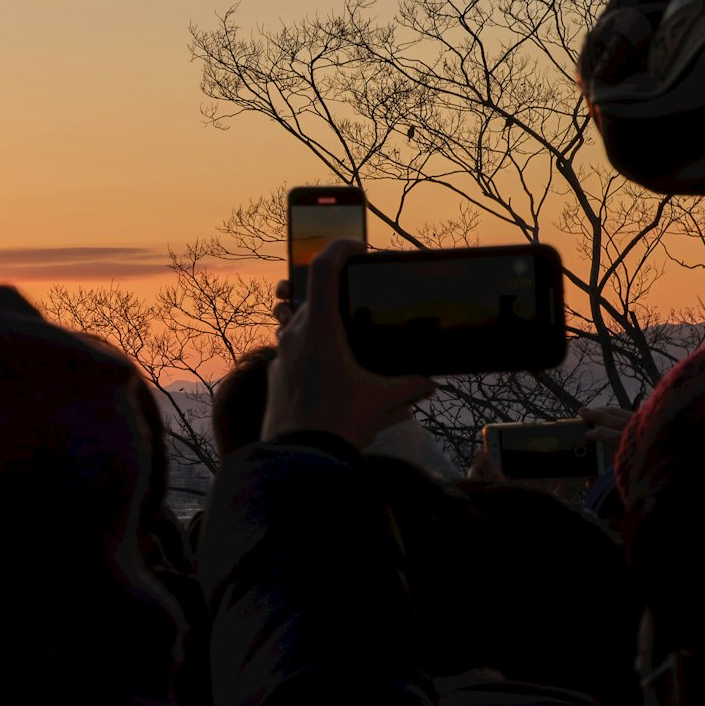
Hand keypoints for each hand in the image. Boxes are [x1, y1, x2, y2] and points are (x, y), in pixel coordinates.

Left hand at [261, 239, 431, 452]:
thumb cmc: (339, 423)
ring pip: (299, 322)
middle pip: (313, 296)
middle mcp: (295, 334)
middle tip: (359, 297)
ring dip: (321, 320)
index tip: (359, 247)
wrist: (298, 457)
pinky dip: (310, 347)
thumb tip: (428, 382)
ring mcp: (281, 353)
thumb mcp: (381, 401)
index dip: (340, 248)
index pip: (323, 269)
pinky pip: (292, 348)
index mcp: (320, 329)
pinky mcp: (276, 373)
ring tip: (346, 334)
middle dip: (336, 292)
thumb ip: (408, 386)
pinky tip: (330, 366)